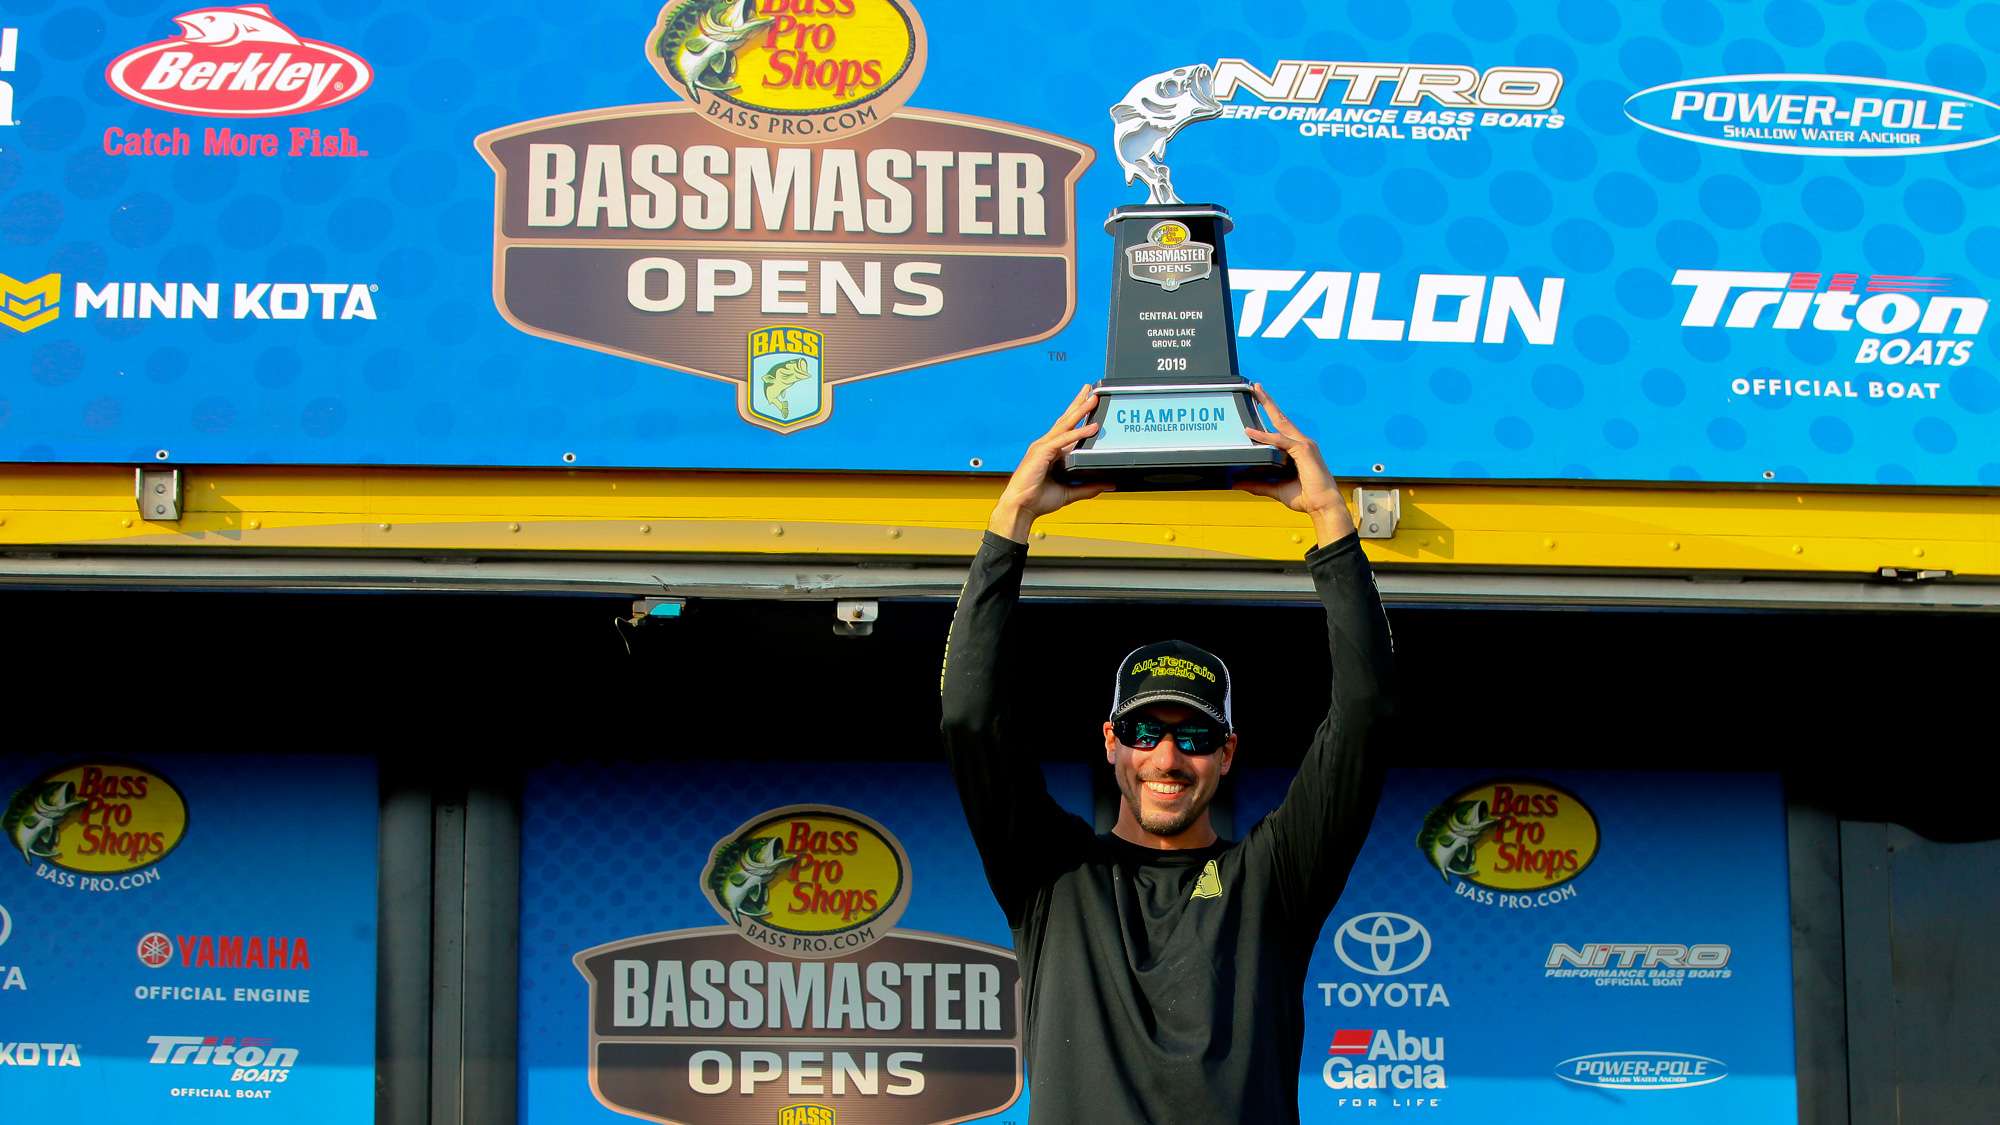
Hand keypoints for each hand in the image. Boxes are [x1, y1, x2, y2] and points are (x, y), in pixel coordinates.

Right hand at [988, 384, 1114, 541]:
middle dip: (1079, 404)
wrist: (1021, 508)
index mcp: (1051, 452)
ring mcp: (1042, 447)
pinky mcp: (1041, 453)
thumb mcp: (1069, 492)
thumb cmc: (1037, 499)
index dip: (1078, 415)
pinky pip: (1063, 440)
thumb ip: (1088, 487)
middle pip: (1065, 420)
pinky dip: (1078, 433)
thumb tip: (1108, 484)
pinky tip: (1091, 428)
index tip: (1089, 403)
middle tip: (1091, 390)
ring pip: (1065, 424)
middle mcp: (1046, 445)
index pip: (1067, 428)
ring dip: (1080, 411)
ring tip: (1093, 399)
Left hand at [1234, 383, 1356, 546]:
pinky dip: (1266, 437)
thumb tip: (1237, 483)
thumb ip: (1257, 484)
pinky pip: (1281, 440)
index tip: (1258, 403)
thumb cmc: (1305, 497)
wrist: (1322, 506)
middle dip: (1268, 402)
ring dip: (1268, 407)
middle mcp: (1302, 442)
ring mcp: (1304, 444)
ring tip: (1256, 394)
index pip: (1281, 428)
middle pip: (1281, 418)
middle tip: (1256, 387)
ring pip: (1282, 423)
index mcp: (1297, 449)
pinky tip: (1252, 433)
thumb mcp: (1274, 489)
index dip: (1269, 414)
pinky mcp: (1304, 450)